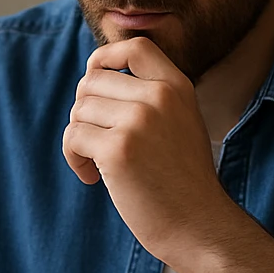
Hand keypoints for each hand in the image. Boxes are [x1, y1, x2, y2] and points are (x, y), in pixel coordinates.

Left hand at [62, 36, 235, 260]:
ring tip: (96, 164)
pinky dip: (74, 157)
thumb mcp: (181, 123)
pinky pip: (73, 137)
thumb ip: (151, 97)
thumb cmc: (183, 182)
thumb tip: (94, 77)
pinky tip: (91, 178)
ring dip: (78, 138)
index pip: (134, 46)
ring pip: (79, 110)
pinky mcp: (117, 150)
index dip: (105, 58)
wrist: (199, 226)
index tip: (96, 81)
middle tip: (96, 140)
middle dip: (85, 111)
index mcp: (177, 87)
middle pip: (93, 82)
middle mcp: (159, 97)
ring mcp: (138, 122)